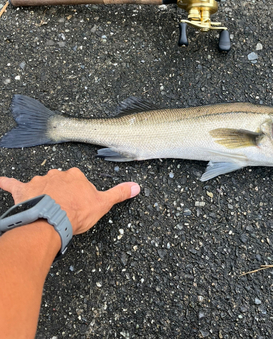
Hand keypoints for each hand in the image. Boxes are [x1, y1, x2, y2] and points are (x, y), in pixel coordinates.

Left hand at [0, 168, 139, 234]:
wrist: (49, 221)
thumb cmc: (75, 213)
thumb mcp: (102, 204)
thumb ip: (119, 193)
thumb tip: (137, 186)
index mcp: (75, 175)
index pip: (78, 180)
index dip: (78, 193)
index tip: (78, 205)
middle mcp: (57, 173)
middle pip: (59, 180)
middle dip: (60, 191)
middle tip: (62, 208)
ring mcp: (39, 181)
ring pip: (40, 183)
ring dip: (40, 192)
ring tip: (42, 208)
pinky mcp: (23, 190)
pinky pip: (12, 184)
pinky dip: (5, 182)